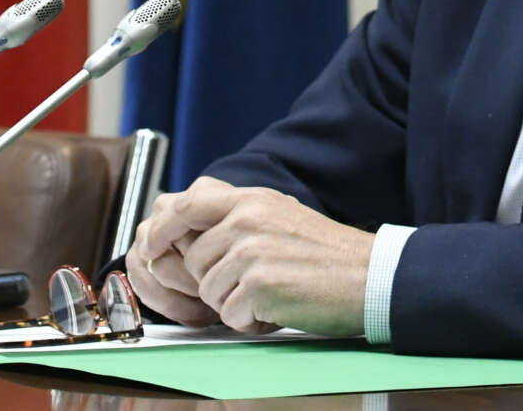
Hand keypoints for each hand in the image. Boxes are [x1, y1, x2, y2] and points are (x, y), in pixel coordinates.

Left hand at [137, 178, 372, 335]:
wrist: (370, 276)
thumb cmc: (328, 254)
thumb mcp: (282, 216)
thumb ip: (240, 217)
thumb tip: (190, 232)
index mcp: (254, 200)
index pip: (187, 203)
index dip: (164, 227)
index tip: (152, 246)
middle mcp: (248, 219)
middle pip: (193, 260)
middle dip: (214, 281)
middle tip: (256, 282)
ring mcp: (251, 251)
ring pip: (207, 291)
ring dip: (234, 304)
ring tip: (273, 294)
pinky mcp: (258, 284)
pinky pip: (228, 315)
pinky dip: (251, 322)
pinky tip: (280, 308)